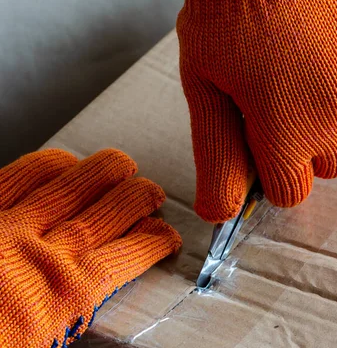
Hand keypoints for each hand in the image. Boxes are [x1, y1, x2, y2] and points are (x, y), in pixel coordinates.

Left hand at [0, 149, 180, 347]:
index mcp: (64, 295)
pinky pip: (22, 172)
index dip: (157, 240)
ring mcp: (6, 223)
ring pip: (72, 179)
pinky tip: (65, 161)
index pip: (132, 252)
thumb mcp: (38, 346)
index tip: (166, 237)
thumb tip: (88, 298)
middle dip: (142, 197)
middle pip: (112, 206)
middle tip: (154, 196)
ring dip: (106, 170)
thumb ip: (67, 317)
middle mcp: (43, 250)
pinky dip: (51, 163)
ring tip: (123, 167)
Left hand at [175, 0, 336, 222]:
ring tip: (304, 70)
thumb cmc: (225, 13)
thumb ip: (218, 158)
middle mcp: (334, 119)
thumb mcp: (205, 89)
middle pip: (327, 166)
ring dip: (332, 114)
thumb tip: (222, 214)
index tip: (262, 142)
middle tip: (279, 101)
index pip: (290, 191)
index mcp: (286, 135)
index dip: (272, 170)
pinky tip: (330, 50)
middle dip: (303, 145)